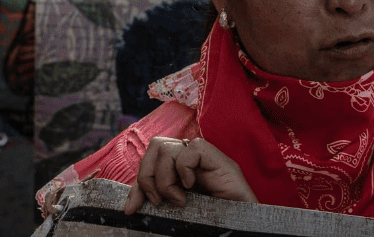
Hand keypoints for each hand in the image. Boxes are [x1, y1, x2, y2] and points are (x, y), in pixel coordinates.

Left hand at [124, 137, 255, 213]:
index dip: (138, 183)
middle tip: (158, 201)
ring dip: (165, 178)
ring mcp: (206, 158)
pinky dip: (185, 169)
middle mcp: (192, 160)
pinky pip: (191, 148)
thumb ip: (159, 201)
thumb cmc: (213, 221)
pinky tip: (192, 188)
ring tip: (179, 199)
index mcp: (181, 170)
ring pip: (167, 147)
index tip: (131, 209)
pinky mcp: (219, 159)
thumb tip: (130, 206)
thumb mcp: (178, 211)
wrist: (243, 227)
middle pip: (155, 145)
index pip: (151, 160)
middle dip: (147, 175)